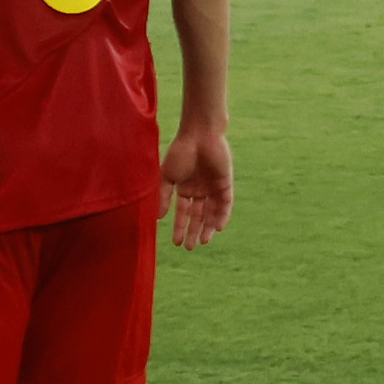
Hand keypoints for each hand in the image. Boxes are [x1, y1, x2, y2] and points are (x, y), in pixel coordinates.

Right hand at [164, 121, 235, 247]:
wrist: (199, 135)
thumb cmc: (180, 152)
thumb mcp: (167, 177)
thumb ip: (164, 197)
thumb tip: (158, 218)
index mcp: (185, 188)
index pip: (183, 213)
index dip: (180, 227)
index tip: (176, 243)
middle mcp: (200, 190)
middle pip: (198, 216)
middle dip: (194, 231)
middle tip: (190, 248)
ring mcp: (213, 187)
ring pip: (212, 212)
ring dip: (209, 227)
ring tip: (204, 241)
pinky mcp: (225, 183)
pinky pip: (225, 203)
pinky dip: (222, 215)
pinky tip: (218, 227)